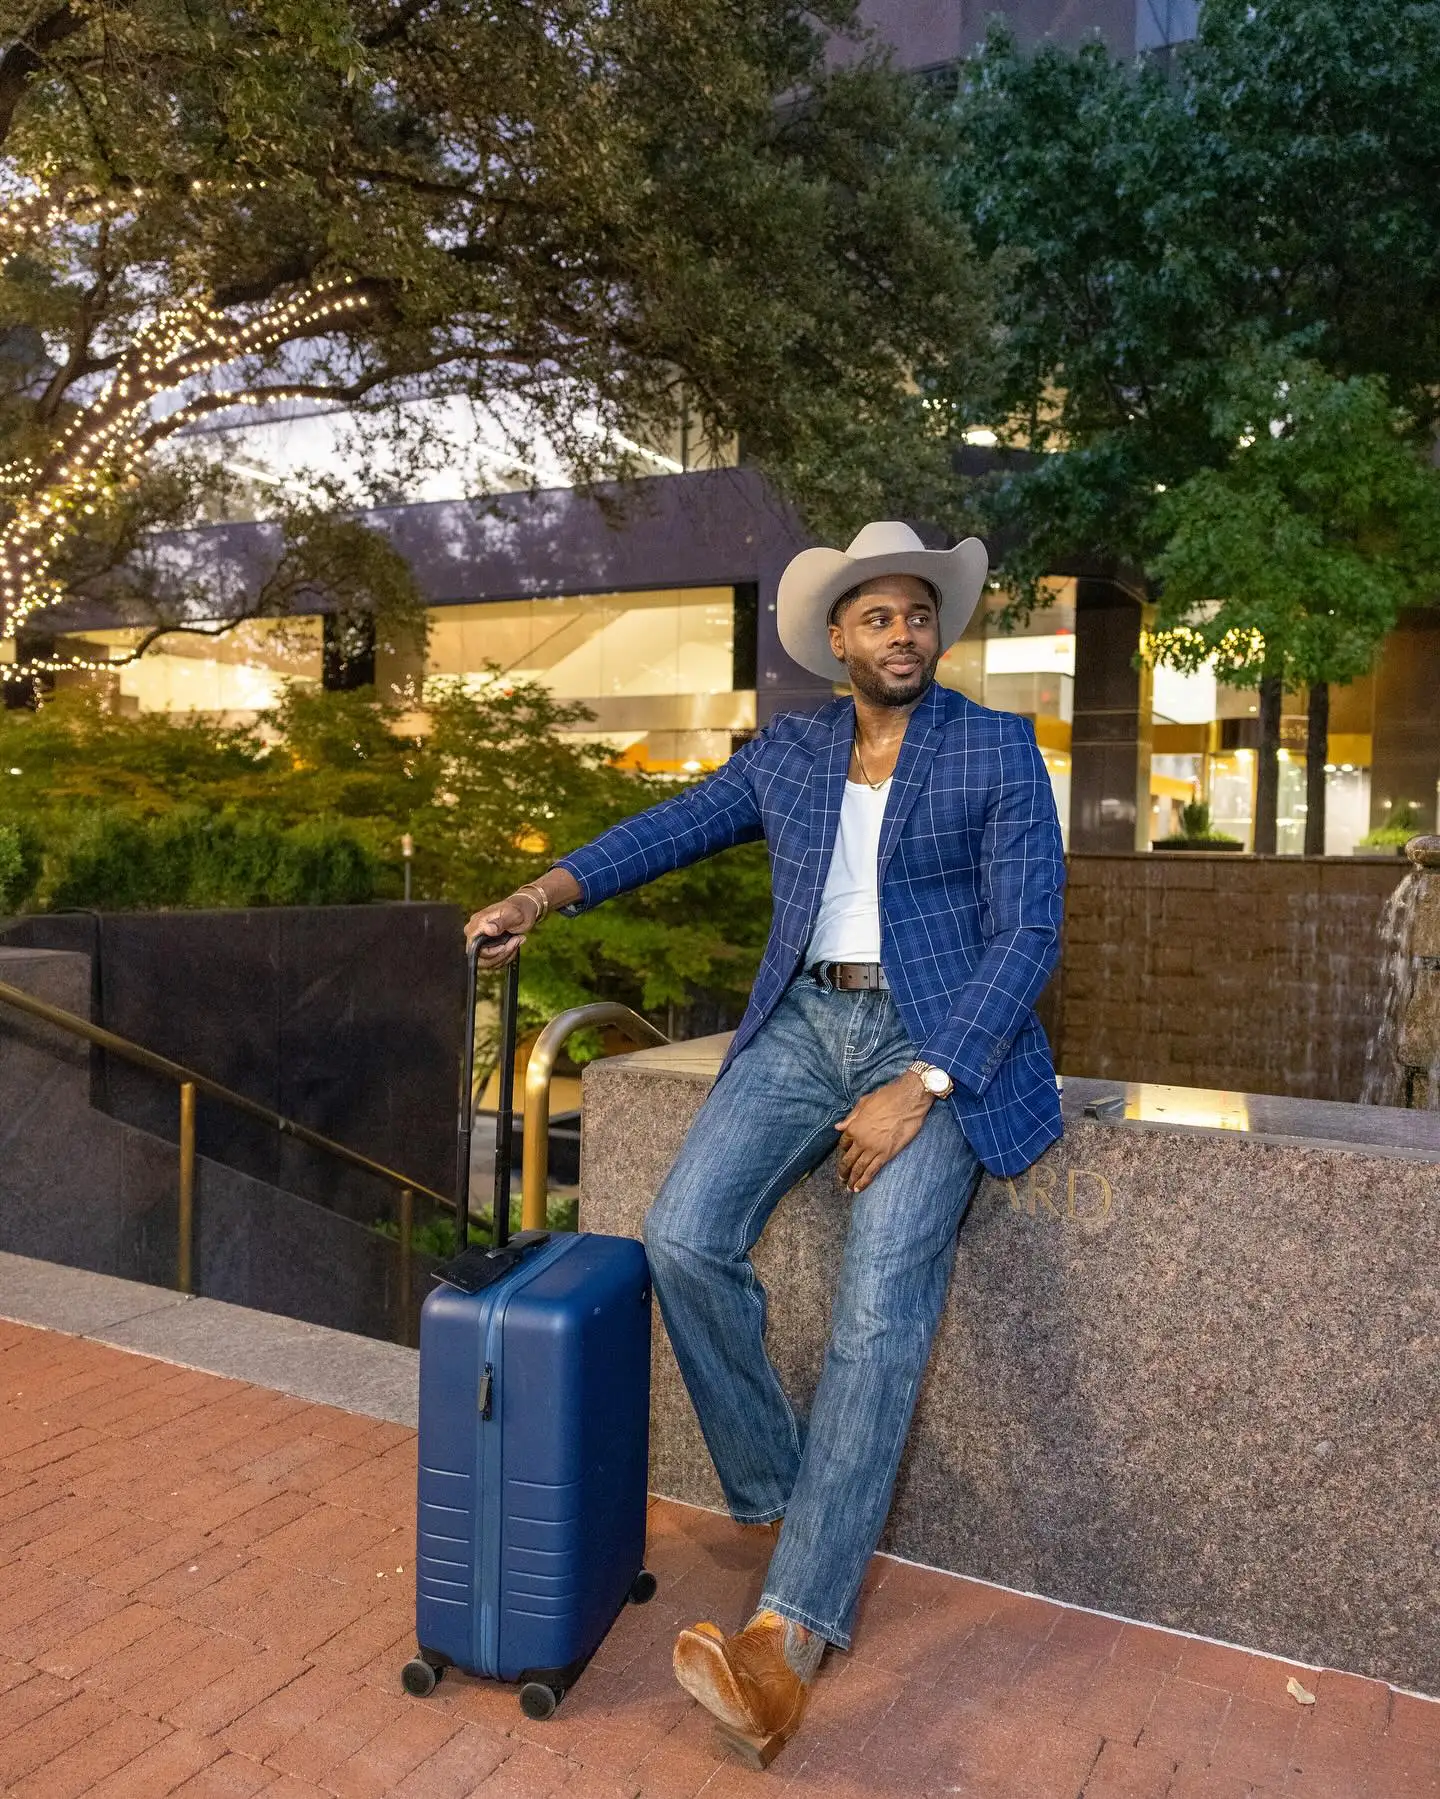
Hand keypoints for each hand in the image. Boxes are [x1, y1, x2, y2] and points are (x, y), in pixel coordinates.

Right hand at [464, 892, 541, 966]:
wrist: (523, 911)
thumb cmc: (517, 910)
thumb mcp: (511, 914)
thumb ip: (500, 922)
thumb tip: (489, 930)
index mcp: (476, 924)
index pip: (475, 947)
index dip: (491, 951)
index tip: (505, 945)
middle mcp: (475, 935)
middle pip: (481, 958)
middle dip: (501, 955)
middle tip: (515, 941)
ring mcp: (481, 943)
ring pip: (489, 962)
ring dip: (506, 956)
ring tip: (517, 940)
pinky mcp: (488, 949)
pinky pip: (494, 962)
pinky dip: (507, 957)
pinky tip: (514, 945)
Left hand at [834, 1073, 931, 1192]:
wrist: (908, 1100)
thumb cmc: (887, 1097)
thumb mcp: (864, 1102)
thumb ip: (851, 1117)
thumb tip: (838, 1127)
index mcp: (854, 1127)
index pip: (843, 1143)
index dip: (843, 1150)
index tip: (844, 1155)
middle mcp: (861, 1140)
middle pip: (848, 1159)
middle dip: (844, 1170)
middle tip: (841, 1178)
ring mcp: (873, 1149)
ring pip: (859, 1168)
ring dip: (852, 1179)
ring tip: (848, 1187)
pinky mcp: (887, 1154)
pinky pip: (872, 1171)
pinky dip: (864, 1181)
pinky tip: (859, 1188)